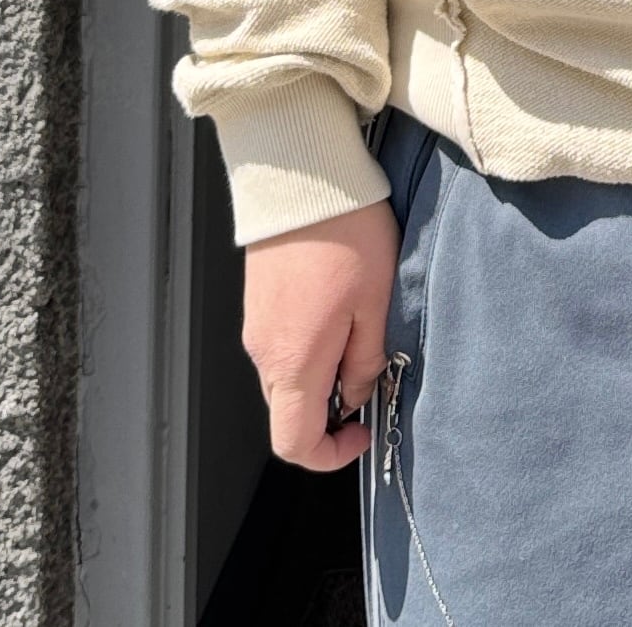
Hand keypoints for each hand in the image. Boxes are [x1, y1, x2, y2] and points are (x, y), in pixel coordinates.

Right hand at [242, 198, 399, 471]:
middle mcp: (263, 351)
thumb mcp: (377, 302)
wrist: (305, 177)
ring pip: (285, 377)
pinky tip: (339, 308)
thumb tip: (357, 394)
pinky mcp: (257, 300)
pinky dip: (308, 345)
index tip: (361, 431)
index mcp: (293, 361)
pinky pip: (280, 344)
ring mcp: (254, 325)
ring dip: (321, 372)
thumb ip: (366, 360)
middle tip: (370, 374)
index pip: (294, 442)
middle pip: (289, 411)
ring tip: (360, 329)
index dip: (329, 454)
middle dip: (329, 410)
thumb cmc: (346, 234)